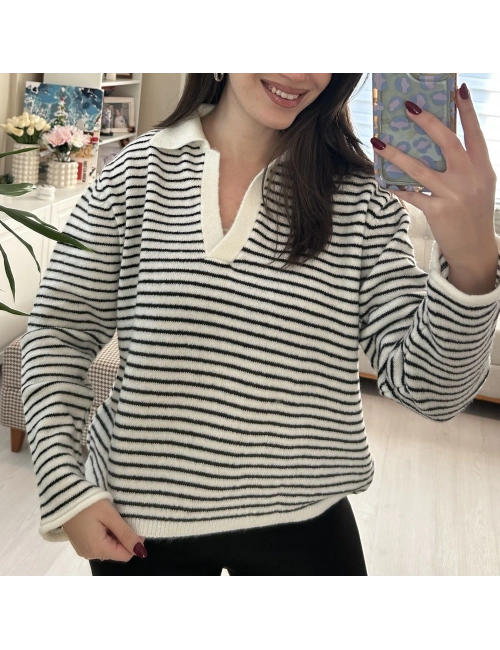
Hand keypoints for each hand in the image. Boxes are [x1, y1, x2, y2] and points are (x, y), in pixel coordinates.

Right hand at [62, 499, 146, 561]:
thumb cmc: (88, 504)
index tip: (135, 524)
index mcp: (98, 549)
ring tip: (111, 518)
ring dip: (114, 535)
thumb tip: (141, 551)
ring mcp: (84, 550)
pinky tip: (102, 521)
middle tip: (122, 518)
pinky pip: (99, 544)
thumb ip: (126, 534)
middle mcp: (90, 555)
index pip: (126, 555)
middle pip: (117, 552)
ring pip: (109, 548)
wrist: (63, 497)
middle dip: (124, 538)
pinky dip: (105, 535)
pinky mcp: (80, 544)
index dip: (135, 542)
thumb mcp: (110, 516)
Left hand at [371, 82, 497, 272]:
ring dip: (396, 154)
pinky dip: (396, 187)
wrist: (476, 249)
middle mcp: (470, 177)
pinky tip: (383, 180)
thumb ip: (465, 165)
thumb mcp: (479, 185)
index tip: (458, 88)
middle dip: (427, 121)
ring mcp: (453, 194)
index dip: (467, 111)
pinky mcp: (437, 210)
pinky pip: (411, 194)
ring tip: (378, 142)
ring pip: (419, 168)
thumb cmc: (473, 213)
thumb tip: (437, 144)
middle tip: (408, 106)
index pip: (474, 133)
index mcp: (482, 167)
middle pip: (447, 142)